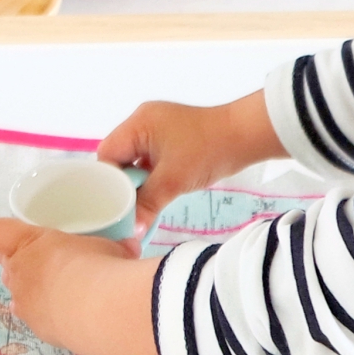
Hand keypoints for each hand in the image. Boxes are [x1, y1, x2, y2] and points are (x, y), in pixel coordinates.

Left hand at [0, 218, 168, 354]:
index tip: (23, 238)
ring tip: (65, 297)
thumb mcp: (111, 246)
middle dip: (25, 268)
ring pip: (18, 297)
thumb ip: (114, 246)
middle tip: (54, 268)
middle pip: (7, 266)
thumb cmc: (101, 265)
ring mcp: (24, 305)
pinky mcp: (37, 331)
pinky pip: (36, 321)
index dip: (4, 235)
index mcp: (28, 243)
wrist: (101, 311)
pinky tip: (72, 321)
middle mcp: (18, 273)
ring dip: (34, 296)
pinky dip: (50, 320)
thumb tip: (130, 245)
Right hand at [96, 90, 286, 228]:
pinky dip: (150, 178)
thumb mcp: (174, 181)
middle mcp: (143, 123)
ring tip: (138, 207)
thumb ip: (148, 204)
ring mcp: (157, 131)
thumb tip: (131, 231)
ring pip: (135, 162)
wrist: (247, 136)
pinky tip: (152, 197)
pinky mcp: (170, 140)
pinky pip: (149, 161)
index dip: (107, 181)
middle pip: (118, 158)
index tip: (111, 205)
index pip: (107, 155)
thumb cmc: (210, 151)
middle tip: (125, 210)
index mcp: (137, 124)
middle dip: (122, 184)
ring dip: (138, 183)